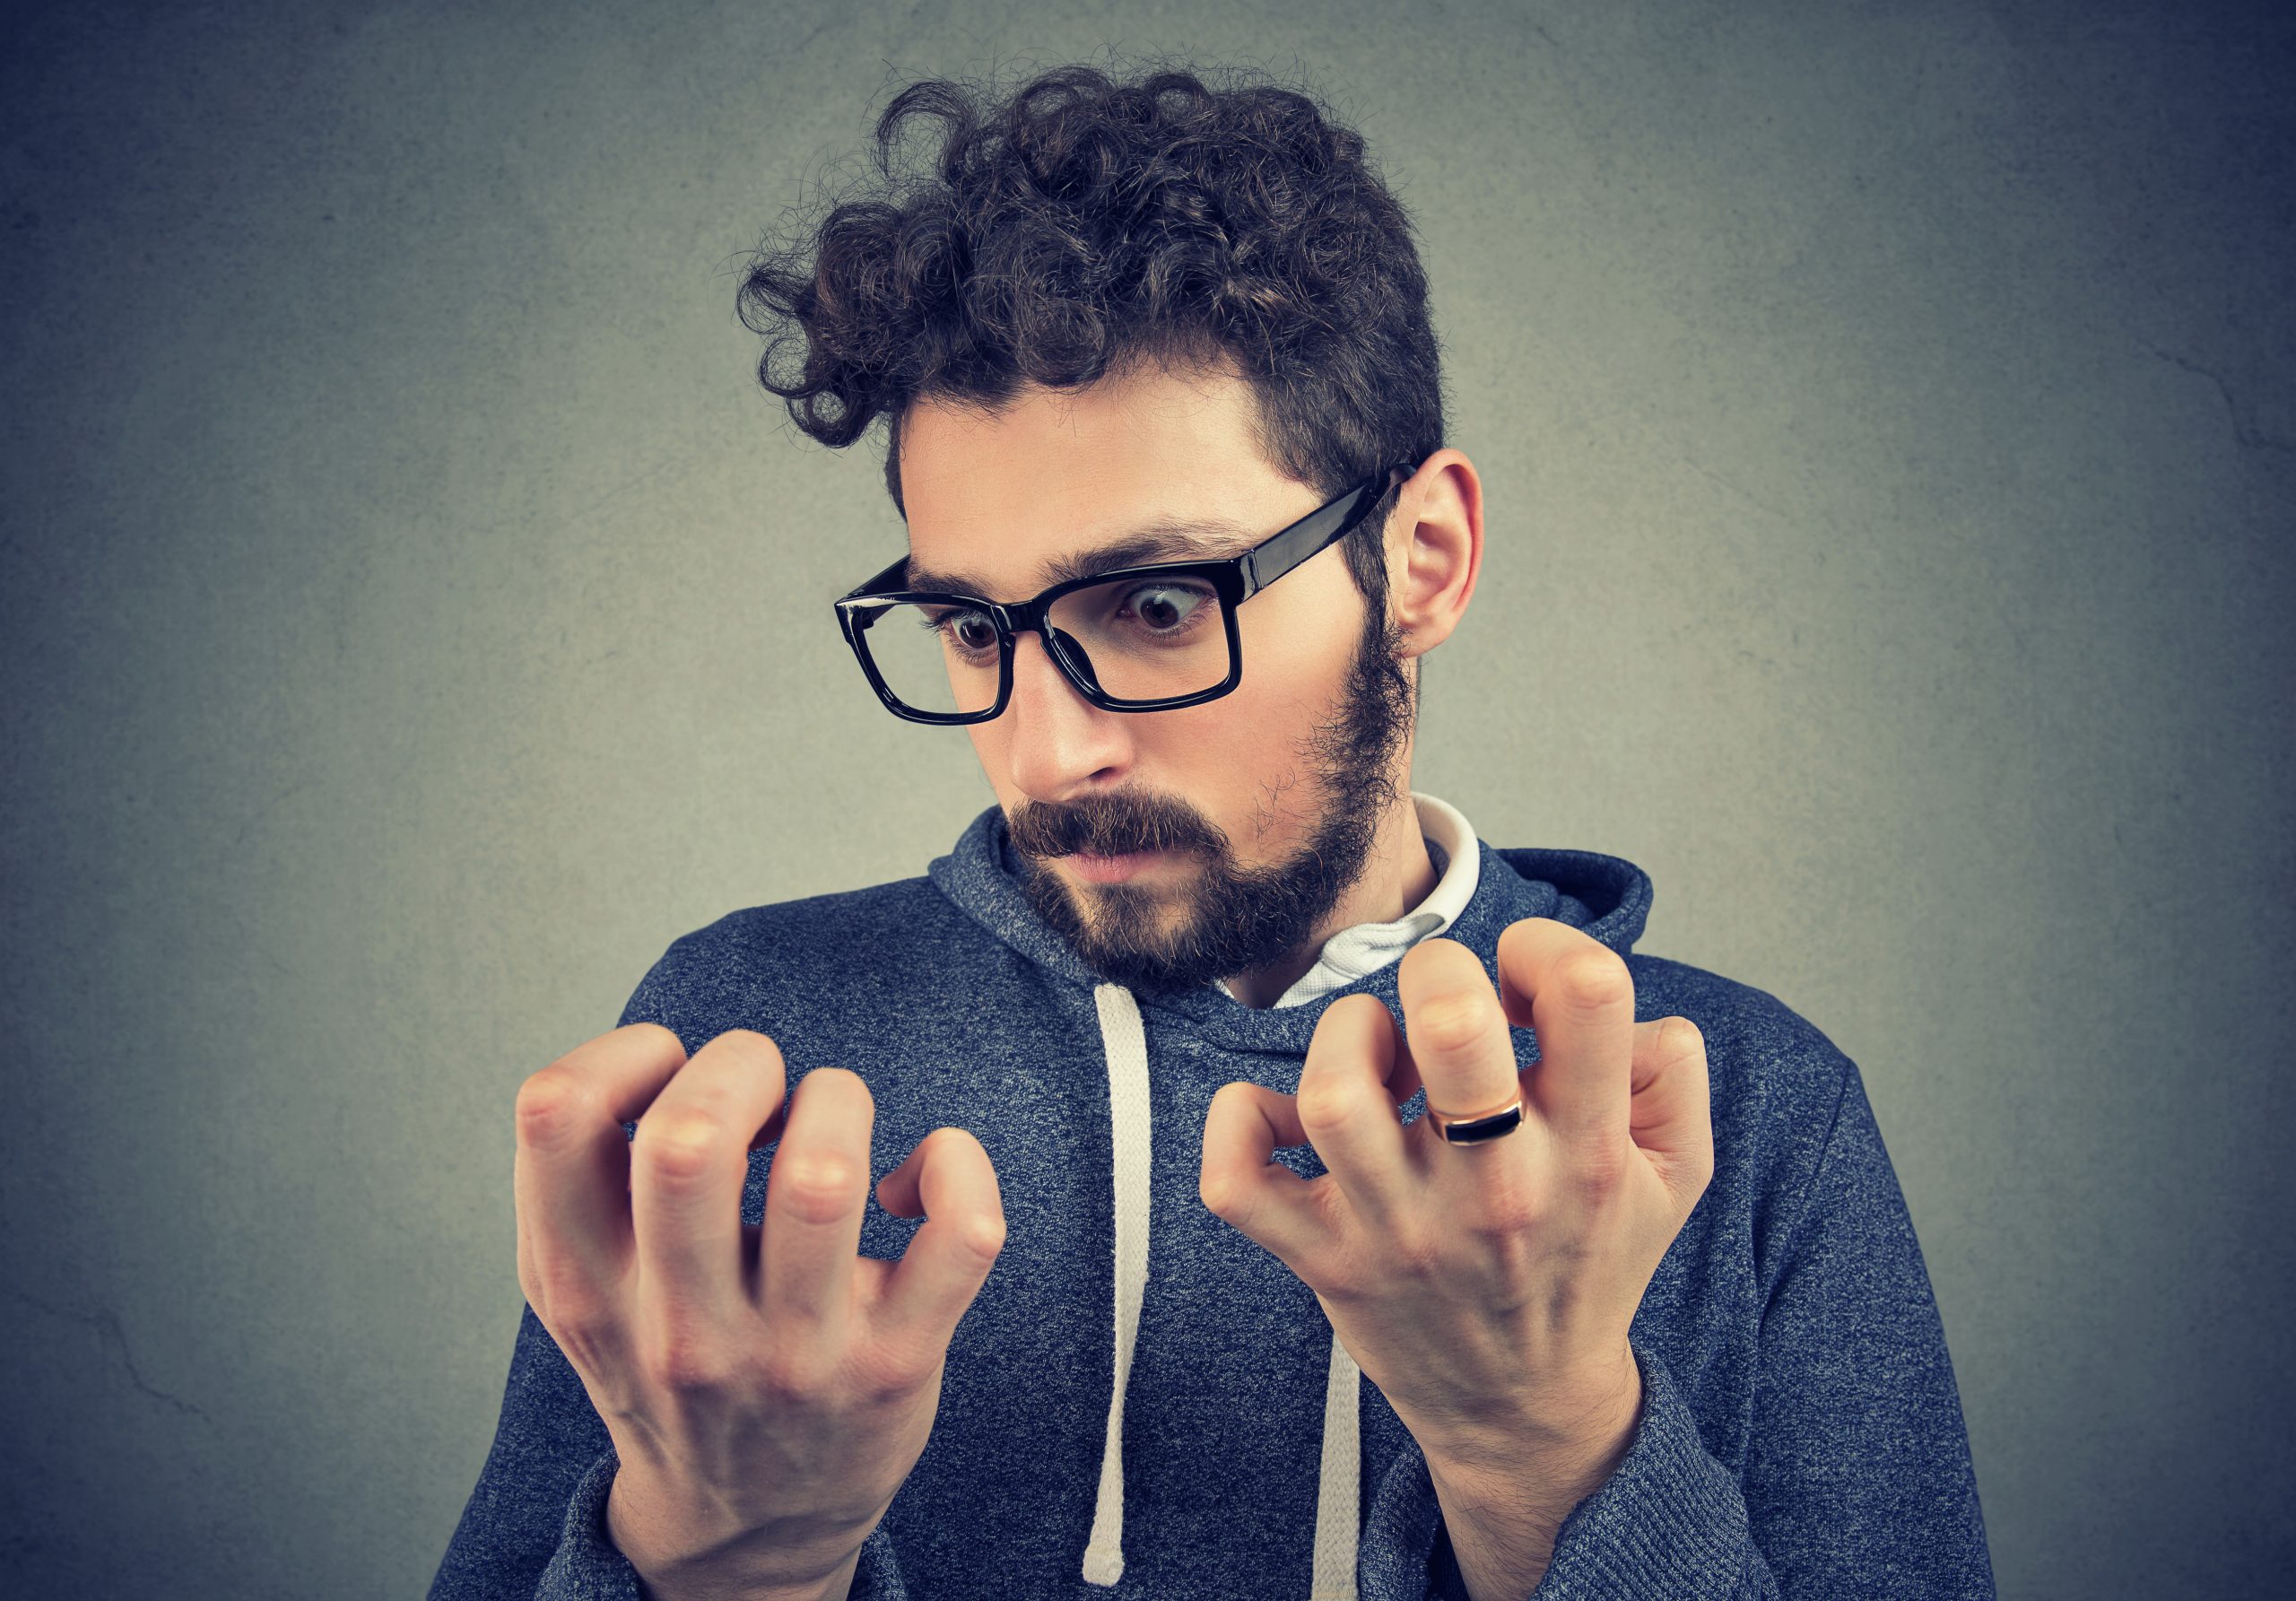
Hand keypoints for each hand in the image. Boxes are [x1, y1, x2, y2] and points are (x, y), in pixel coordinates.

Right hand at [514, 1025, 1006, 1598]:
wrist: (748, 1530)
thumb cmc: (677, 1362)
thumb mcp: (591, 1290)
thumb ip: (588, 1178)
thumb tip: (670, 1053)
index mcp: (585, 1284)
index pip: (555, 1114)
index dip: (626, 1053)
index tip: (674, 1075)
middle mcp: (680, 1327)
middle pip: (687, 1140)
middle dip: (742, 1065)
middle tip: (766, 1092)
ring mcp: (794, 1353)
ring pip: (822, 1176)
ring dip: (839, 1104)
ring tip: (834, 1129)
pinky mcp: (897, 1366)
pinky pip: (960, 1233)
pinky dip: (955, 1165)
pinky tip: (920, 1178)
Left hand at [1198, 920, 1712, 1483]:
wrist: (1525, 1406)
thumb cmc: (1590, 1260)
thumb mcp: (1675, 1174)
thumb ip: (1671, 1069)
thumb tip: (1625, 1004)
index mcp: (1589, 1151)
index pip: (1586, 990)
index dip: (1543, 950)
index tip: (1522, 990)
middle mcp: (1495, 1189)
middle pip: (1447, 1021)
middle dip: (1437, 972)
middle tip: (1439, 1010)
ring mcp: (1400, 1228)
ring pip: (1334, 1092)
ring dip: (1346, 1038)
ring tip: (1376, 1060)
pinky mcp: (1324, 1259)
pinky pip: (1239, 1178)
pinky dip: (1240, 1121)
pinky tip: (1285, 1119)